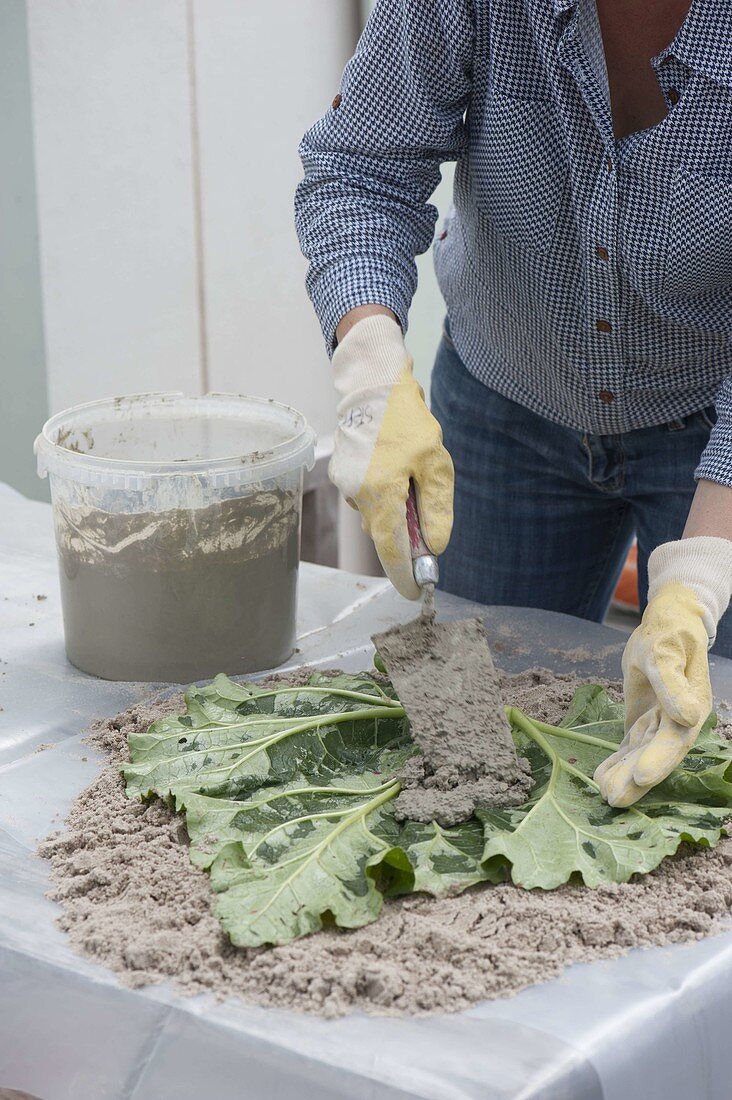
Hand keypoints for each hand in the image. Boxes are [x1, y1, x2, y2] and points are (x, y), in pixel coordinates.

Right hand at [329, 314, 453, 597]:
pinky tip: (397, 470)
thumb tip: (435, 546)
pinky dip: (386, 497)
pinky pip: (368, 499)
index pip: (391, 550)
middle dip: (406, 538)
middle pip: (384, 535)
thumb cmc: (407, 421)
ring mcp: (346, 485)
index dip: (403, 575)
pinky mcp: (343, 475)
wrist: (372, 384)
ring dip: (397, 513)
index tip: (414, 592)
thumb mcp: (436, 464)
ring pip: (377, 516)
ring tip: (414, 480)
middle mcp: (358, 495)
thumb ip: (435, 509)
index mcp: (381, 494)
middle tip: (428, 527)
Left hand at [595, 537, 731, 806]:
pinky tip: (600, 778)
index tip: (640, 775)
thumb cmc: (668, 635)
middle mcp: (678, 722)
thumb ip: (672, 683)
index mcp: (692, 706)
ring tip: (602, 794)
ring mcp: (660, 724)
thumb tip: (689, 717)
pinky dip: (616, 762)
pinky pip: (629, 746)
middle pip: (657, 754)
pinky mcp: (643, 722)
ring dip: (623, 775)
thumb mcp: (666, 651)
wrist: (667, 626)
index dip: (659, 759)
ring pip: (641, 754)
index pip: (675, 739)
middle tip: (613, 799)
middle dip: (636, 778)